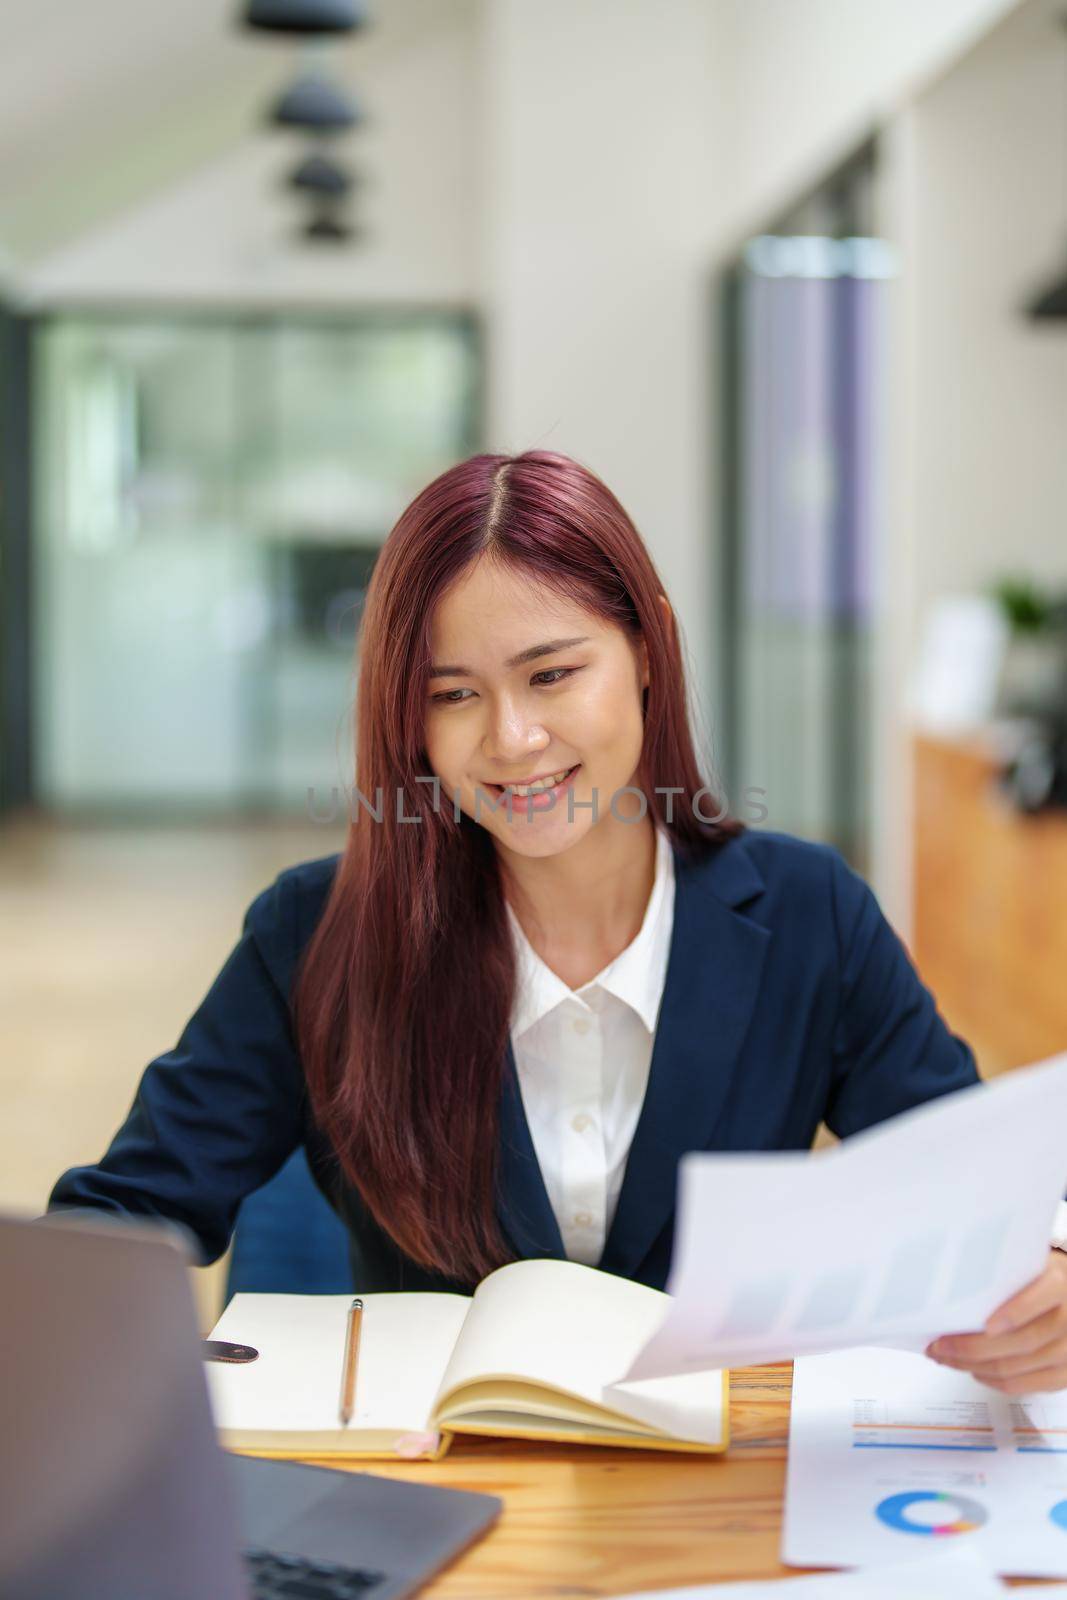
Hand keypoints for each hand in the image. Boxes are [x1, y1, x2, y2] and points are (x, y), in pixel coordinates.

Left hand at [926, 1250, 1066, 1393]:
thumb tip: (953, 1285)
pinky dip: (992, 1381)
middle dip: (972, 1347)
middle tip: (939, 1345)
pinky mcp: (1063, 1376)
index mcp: (1059, 1284)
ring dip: (973, 1366)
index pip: (1040, 1299)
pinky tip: (973, 1370)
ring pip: (1015, 1368)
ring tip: (946, 1357)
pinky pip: (1022, 1386)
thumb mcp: (1028, 1264)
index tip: (985, 1324)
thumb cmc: (1040, 1278)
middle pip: (1020, 1342)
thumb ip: (1003, 1274)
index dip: (1014, 1313)